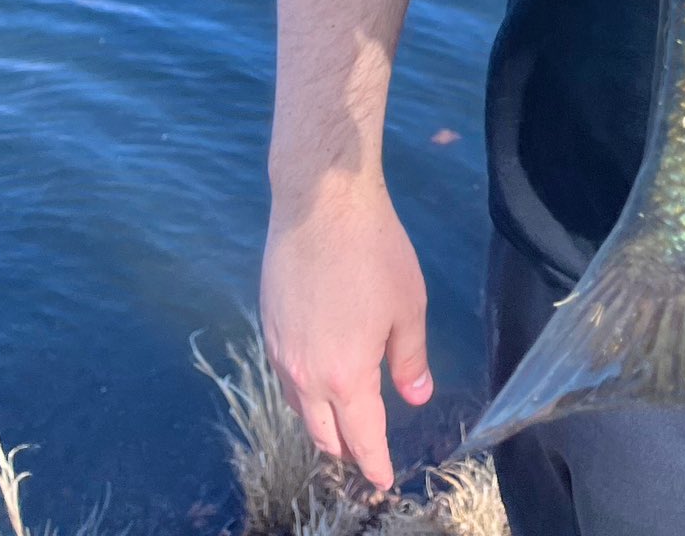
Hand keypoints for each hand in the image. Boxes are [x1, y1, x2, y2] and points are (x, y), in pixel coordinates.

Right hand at [260, 178, 432, 489]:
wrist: (320, 203)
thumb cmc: (374, 251)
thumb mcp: (407, 306)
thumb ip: (410, 359)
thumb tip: (417, 397)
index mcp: (344, 375)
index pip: (361, 438)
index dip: (375, 464)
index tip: (383, 481)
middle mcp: (305, 374)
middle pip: (322, 434)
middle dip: (346, 450)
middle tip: (367, 453)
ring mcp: (280, 351)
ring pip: (298, 408)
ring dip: (321, 422)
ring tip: (343, 421)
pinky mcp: (267, 325)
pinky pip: (285, 377)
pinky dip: (303, 392)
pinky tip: (319, 377)